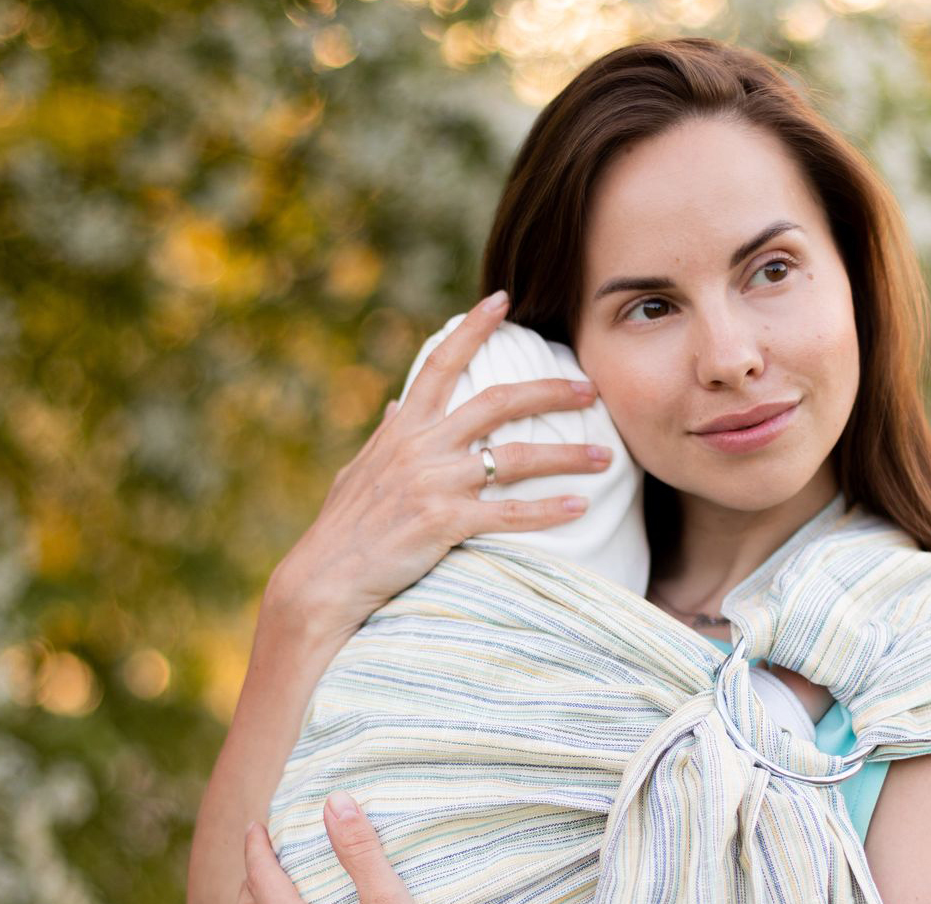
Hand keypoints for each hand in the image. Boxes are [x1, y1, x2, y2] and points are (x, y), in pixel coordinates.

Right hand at [269, 289, 614, 636]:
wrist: (326, 576)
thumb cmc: (344, 527)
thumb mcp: (359, 469)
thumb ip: (385, 435)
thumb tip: (394, 405)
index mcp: (402, 427)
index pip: (440, 363)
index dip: (473, 328)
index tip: (502, 300)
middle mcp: (421, 446)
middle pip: (499, 402)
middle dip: (551, 391)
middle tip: (591, 389)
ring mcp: (434, 483)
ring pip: (516, 457)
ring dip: (567, 455)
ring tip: (604, 456)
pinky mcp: (444, 523)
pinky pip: (510, 513)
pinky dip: (549, 510)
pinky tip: (580, 506)